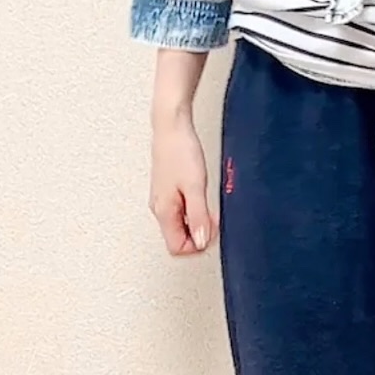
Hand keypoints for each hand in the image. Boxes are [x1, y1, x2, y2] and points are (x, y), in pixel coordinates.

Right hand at [149, 111, 216, 256]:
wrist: (172, 126)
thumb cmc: (181, 151)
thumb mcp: (195, 187)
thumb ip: (198, 217)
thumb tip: (202, 241)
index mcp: (163, 211)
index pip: (177, 248)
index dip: (198, 245)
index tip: (212, 229)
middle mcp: (160, 209)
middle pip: (179, 241)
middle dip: (200, 236)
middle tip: (214, 221)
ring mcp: (163, 202)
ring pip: (181, 228)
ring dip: (199, 224)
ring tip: (209, 210)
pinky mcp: (169, 193)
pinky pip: (182, 215)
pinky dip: (195, 214)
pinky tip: (203, 202)